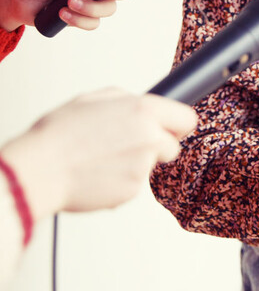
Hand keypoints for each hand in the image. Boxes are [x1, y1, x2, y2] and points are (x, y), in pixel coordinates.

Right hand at [1, 89, 197, 221]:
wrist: (41, 170)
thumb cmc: (60, 134)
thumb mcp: (92, 99)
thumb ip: (125, 99)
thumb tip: (137, 104)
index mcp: (143, 111)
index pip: (187, 119)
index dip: (178, 124)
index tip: (172, 128)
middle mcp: (149, 138)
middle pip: (173, 146)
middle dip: (157, 146)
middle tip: (128, 145)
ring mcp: (142, 167)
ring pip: (151, 166)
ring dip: (135, 163)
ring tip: (103, 157)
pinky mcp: (132, 191)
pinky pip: (134, 184)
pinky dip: (121, 180)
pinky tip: (98, 173)